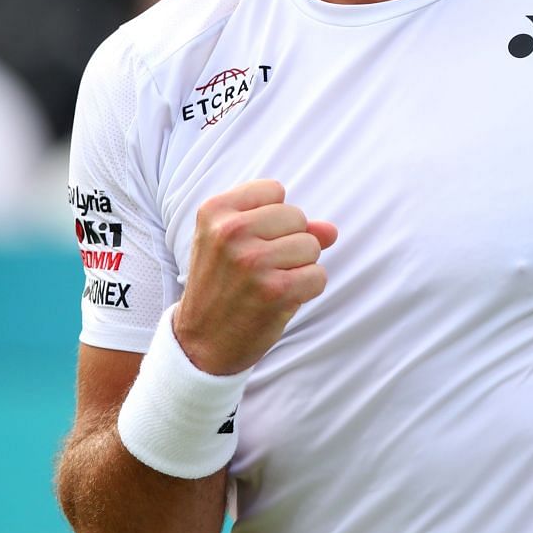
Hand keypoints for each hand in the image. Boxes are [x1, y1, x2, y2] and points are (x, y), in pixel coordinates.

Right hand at [173, 180, 337, 375]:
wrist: (200, 342)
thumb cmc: (222, 286)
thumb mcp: (232, 244)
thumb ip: (281, 226)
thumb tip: (331, 230)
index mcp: (215, 211)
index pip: (274, 191)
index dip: (273, 218)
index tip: (252, 241)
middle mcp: (231, 232)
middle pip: (296, 217)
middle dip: (289, 241)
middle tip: (260, 267)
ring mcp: (253, 261)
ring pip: (311, 245)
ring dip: (299, 266)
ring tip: (268, 282)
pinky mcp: (275, 290)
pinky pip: (319, 275)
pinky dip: (307, 289)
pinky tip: (280, 299)